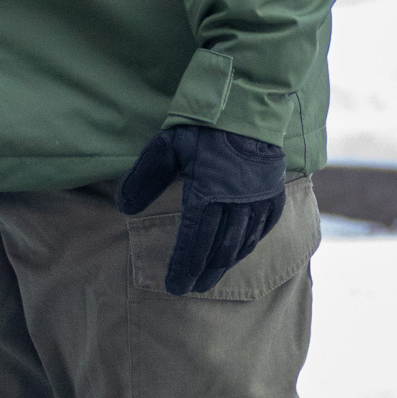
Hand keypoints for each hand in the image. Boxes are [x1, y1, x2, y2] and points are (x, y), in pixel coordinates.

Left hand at [116, 123, 287, 296]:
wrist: (249, 108)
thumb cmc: (203, 127)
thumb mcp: (167, 146)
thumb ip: (145, 178)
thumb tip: (123, 207)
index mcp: (206, 193)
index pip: (193, 241)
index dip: (183, 267)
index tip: (174, 287)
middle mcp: (234, 203)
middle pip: (217, 249)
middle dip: (203, 272)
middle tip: (191, 289)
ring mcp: (257, 200)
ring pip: (241, 243)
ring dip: (225, 264)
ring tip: (211, 278)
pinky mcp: (273, 194)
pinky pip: (263, 229)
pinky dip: (249, 245)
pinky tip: (240, 254)